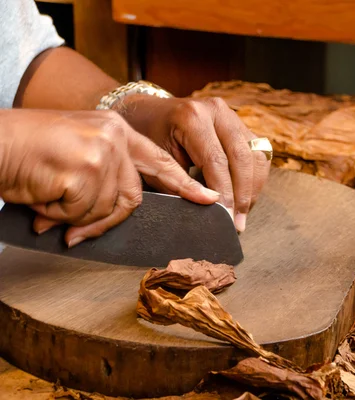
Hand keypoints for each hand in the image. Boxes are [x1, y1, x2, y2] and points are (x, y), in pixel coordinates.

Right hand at [0, 109, 218, 245]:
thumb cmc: (24, 153)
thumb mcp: (74, 153)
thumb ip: (105, 175)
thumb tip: (122, 211)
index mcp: (114, 129)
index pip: (158, 160)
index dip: (184, 182)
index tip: (209, 198)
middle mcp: (113, 135)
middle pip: (133, 196)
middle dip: (104, 219)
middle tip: (73, 230)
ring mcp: (102, 151)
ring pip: (107, 208)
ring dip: (73, 216)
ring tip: (45, 202)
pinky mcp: (87, 169)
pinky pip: (85, 213)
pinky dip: (59, 217)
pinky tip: (41, 202)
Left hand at [120, 96, 270, 231]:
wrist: (150, 114)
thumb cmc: (150, 140)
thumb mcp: (156, 163)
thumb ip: (180, 185)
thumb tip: (206, 212)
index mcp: (192, 118)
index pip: (217, 162)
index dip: (225, 194)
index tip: (226, 219)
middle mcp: (216, 111)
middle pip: (242, 158)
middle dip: (243, 195)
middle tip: (238, 222)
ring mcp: (232, 115)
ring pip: (256, 155)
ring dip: (253, 188)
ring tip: (243, 212)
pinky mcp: (241, 124)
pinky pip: (259, 153)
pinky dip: (255, 177)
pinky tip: (245, 196)